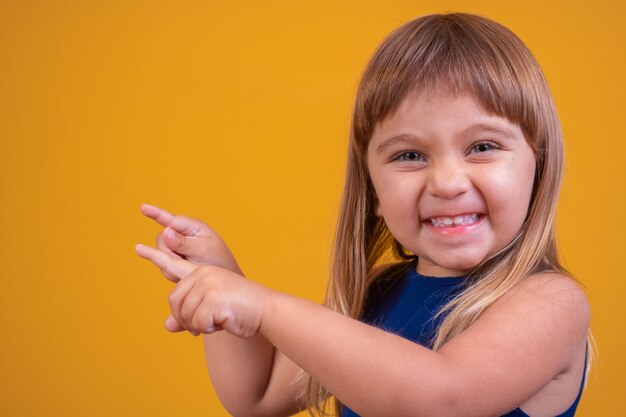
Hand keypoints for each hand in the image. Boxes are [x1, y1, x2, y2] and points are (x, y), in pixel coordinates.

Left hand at [135, 244, 267, 338]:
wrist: (265, 310)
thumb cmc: (240, 311)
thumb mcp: (210, 312)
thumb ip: (189, 316)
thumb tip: (167, 326)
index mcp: (201, 273)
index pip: (173, 265)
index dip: (155, 257)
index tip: (138, 247)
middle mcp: (202, 274)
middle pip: (174, 302)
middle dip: (185, 319)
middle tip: (203, 325)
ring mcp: (208, 284)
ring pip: (185, 314)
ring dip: (199, 325)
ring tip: (217, 320)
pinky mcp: (213, 297)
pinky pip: (197, 322)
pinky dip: (208, 329)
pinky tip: (222, 322)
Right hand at [140, 203, 241, 280]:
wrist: (221, 282)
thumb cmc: (219, 262)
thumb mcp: (203, 250)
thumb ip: (183, 242)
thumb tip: (166, 230)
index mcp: (193, 227)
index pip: (171, 219)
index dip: (155, 213)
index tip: (143, 207)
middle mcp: (182, 234)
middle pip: (161, 238)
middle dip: (169, 251)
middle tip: (185, 260)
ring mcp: (176, 247)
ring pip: (159, 252)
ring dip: (171, 261)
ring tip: (189, 266)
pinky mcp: (173, 259)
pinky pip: (162, 264)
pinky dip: (170, 270)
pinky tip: (183, 272)